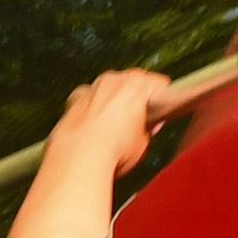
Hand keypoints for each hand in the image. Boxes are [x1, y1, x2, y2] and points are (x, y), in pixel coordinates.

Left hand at [43, 69, 168, 178]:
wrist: (80, 159)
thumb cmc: (117, 150)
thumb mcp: (144, 143)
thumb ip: (146, 129)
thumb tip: (142, 129)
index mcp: (139, 84)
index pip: (160, 85)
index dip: (163, 103)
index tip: (159, 119)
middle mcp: (115, 78)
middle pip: (132, 84)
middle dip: (135, 100)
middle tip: (136, 126)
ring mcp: (92, 87)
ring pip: (108, 90)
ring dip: (111, 103)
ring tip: (111, 130)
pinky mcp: (73, 99)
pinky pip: (87, 100)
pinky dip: (90, 110)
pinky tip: (90, 128)